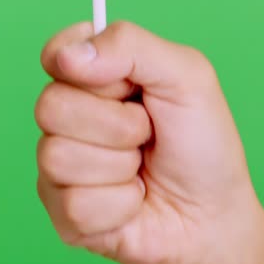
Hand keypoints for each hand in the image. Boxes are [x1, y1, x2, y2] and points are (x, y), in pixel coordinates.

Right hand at [35, 21, 263, 263]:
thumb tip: (71, 54)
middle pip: (51, 105)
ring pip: (58, 156)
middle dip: (116, 123)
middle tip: (148, 132)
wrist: (213, 217)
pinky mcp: (64, 213)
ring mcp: (62, 166)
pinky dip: (120, 204)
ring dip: (119, 166)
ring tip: (142, 169)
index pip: (57, 53)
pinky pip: (74, 204)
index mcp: (99, 76)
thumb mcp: (187, 77)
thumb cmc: (204, 144)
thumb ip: (132, 46)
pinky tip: (135, 201)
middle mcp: (72, 117)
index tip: (123, 81)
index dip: (79, 63)